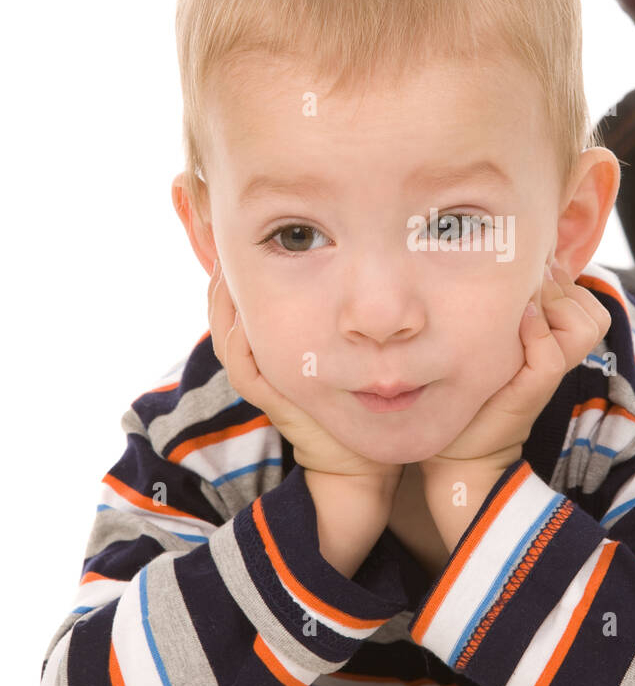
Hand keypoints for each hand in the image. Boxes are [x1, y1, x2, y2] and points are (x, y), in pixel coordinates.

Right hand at [208, 261, 402, 490]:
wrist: (361, 453)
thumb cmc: (361, 391)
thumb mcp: (342, 338)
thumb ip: (339, 304)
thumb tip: (346, 257)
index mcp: (270, 341)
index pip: (238, 295)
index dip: (232, 265)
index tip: (239, 232)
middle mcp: (260, 358)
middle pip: (222, 308)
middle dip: (222, 273)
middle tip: (225, 238)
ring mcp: (262, 378)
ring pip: (224, 332)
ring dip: (224, 298)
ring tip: (228, 265)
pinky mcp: (270, 397)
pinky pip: (242, 365)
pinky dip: (238, 339)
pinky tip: (244, 313)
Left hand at [420, 260, 610, 488]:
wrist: (456, 451)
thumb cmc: (466, 390)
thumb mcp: (488, 339)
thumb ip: (505, 309)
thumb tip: (506, 264)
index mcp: (553, 341)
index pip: (586, 298)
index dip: (563, 278)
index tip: (527, 273)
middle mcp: (559, 356)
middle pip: (592, 309)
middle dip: (559, 287)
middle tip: (522, 289)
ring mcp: (548, 374)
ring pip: (585, 325)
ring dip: (554, 305)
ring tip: (521, 306)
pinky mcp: (532, 392)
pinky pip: (552, 355)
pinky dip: (537, 332)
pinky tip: (515, 323)